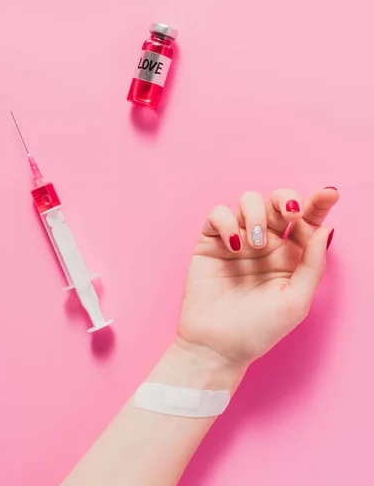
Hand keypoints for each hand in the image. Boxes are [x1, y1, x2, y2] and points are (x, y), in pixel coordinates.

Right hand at [177, 188, 338, 383]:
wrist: (216, 346)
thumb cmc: (258, 330)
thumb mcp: (296, 301)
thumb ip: (312, 264)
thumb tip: (326, 229)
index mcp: (290, 255)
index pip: (307, 221)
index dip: (318, 203)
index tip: (329, 194)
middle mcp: (266, 243)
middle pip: (278, 202)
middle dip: (285, 199)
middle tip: (289, 215)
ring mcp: (238, 239)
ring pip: (248, 200)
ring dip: (256, 215)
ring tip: (256, 244)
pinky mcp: (211, 241)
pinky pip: (218, 214)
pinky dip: (227, 223)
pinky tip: (233, 246)